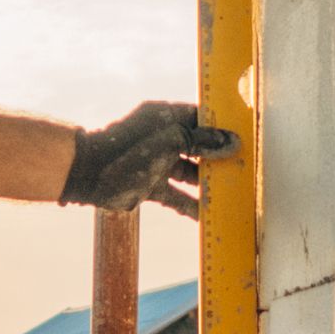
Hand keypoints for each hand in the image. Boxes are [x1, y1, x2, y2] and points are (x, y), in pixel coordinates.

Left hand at [60, 101, 235, 215]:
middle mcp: (164, 138)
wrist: (88, 175)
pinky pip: (177, 197)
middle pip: (199, 147)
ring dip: (209, 183)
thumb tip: (232, 142)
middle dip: (220, 158)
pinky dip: (191, 206)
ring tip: (234, 193)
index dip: (222, 127)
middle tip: (246, 167)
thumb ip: (202, 142)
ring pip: (191, 174)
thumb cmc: (128, 150)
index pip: (201, 118)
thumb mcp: (170, 141)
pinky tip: (209, 216)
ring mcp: (157, 163)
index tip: (246, 136)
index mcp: (166, 116)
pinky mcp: (150, 187)